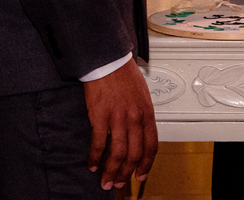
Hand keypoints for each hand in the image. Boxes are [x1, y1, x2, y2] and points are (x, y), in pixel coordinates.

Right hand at [84, 58, 157, 190]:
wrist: (108, 61)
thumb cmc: (124, 75)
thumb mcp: (142, 95)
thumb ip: (142, 115)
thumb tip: (140, 133)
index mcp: (147, 113)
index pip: (151, 146)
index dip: (146, 164)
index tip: (141, 175)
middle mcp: (135, 118)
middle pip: (133, 154)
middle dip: (126, 173)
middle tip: (119, 183)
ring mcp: (118, 119)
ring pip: (117, 154)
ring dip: (111, 171)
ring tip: (105, 180)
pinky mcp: (100, 117)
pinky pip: (98, 144)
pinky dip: (94, 157)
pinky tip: (92, 164)